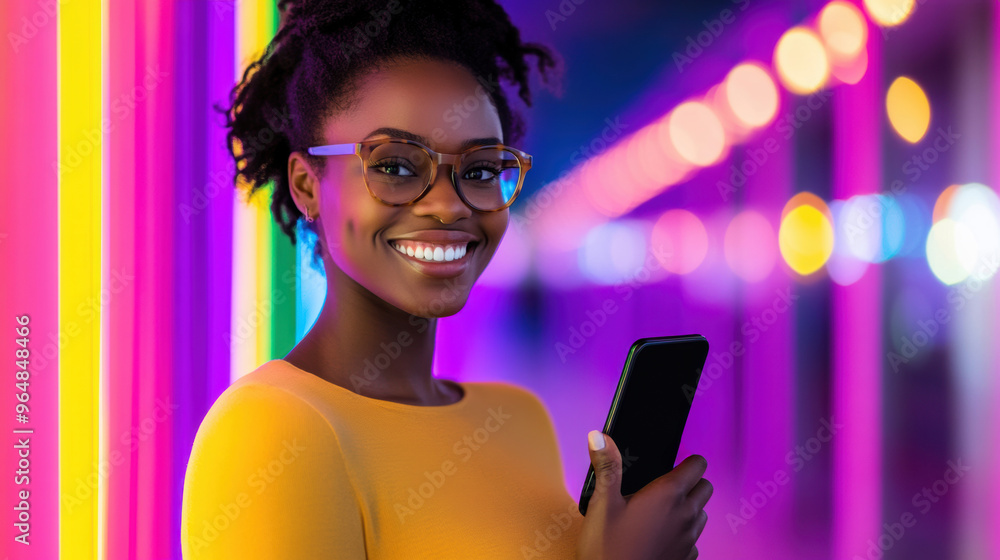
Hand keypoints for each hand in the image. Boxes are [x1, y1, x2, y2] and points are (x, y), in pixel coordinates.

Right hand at [576, 431, 712, 559]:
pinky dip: (683, 534)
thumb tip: (599, 436)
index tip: (672, 464)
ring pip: (702, 514)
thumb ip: (606, 466)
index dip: (687, 461)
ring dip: (689, 508)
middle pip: (705, 488)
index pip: (698, 465)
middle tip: (664, 488)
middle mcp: (685, 516)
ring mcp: (689, 540)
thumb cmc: (607, 549)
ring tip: (660, 513)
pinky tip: (660, 537)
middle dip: (691, 483)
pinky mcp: (686, 559)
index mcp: (667, 495)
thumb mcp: (602, 503)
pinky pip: (694, 540)